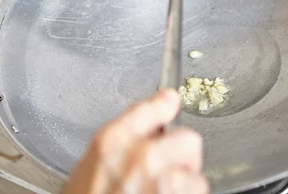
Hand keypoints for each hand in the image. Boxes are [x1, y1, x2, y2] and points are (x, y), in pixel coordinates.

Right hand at [64, 89, 208, 193]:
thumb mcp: (90, 167)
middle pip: (188, 139)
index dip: (164, 106)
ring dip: (185, 188)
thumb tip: (153, 119)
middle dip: (182, 155)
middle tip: (165, 172)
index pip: (152, 108)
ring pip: (196, 175)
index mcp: (112, 143)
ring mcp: (163, 184)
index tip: (170, 103)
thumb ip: (121, 139)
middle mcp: (141, 158)